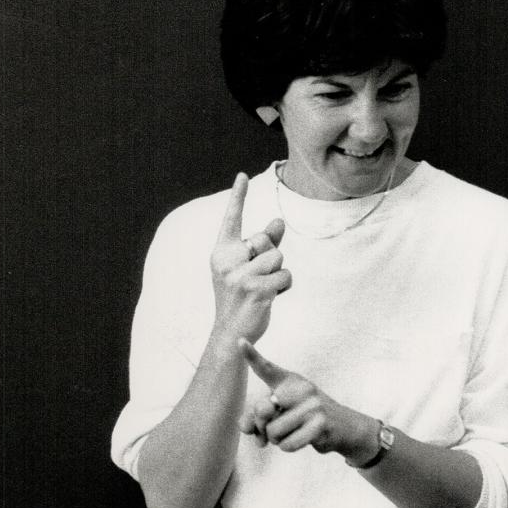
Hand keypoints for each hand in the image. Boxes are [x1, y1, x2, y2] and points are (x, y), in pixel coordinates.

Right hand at [210, 173, 290, 343]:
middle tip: (256, 278)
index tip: (242, 176)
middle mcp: (228, 261)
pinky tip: (269, 298)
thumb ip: (263, 245)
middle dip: (271, 256)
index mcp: (222, 252)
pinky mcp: (257, 290)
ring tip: (262, 289)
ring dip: (278, 274)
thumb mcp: (248, 268)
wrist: (230, 332)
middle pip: (266, 241)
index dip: (238, 197)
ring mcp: (241, 276)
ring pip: (278, 258)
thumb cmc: (241, 296)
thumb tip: (279, 222)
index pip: (232, 220)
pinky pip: (285, 276)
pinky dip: (284, 286)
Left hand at [237, 338, 379, 463]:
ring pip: (273, 432)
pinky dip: (288, 447)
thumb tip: (246, 428)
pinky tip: (301, 438)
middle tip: (275, 428)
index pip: (267, 368)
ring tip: (292, 432)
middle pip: (262, 411)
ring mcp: (313, 405)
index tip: (239, 341)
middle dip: (263, 426)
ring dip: (277, 440)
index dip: (252, 355)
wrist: (342, 426)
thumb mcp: (281, 412)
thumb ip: (258, 418)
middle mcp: (301, 388)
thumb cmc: (303, 417)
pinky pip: (287, 444)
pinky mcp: (320, 424)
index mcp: (289, 380)